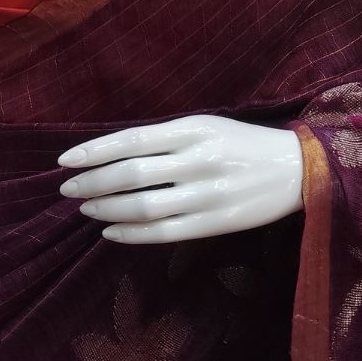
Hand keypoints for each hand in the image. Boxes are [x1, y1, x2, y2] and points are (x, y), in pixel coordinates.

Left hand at [57, 114, 303, 243]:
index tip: (65, 160)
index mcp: (193, 129)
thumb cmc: (242, 144)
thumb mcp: (206, 126)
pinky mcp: (215, 223)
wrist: (296, 170)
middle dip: (93, 183)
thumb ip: (165, 137)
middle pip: (131, 174)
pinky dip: (132, 234)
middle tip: (68, 189)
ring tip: (87, 210)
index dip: (94, 151)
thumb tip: (112, 153)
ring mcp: (207, 194)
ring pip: (144, 206)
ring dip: (108, 209)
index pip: (131, 140)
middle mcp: (197, 160)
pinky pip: (164, 233)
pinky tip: (112, 233)